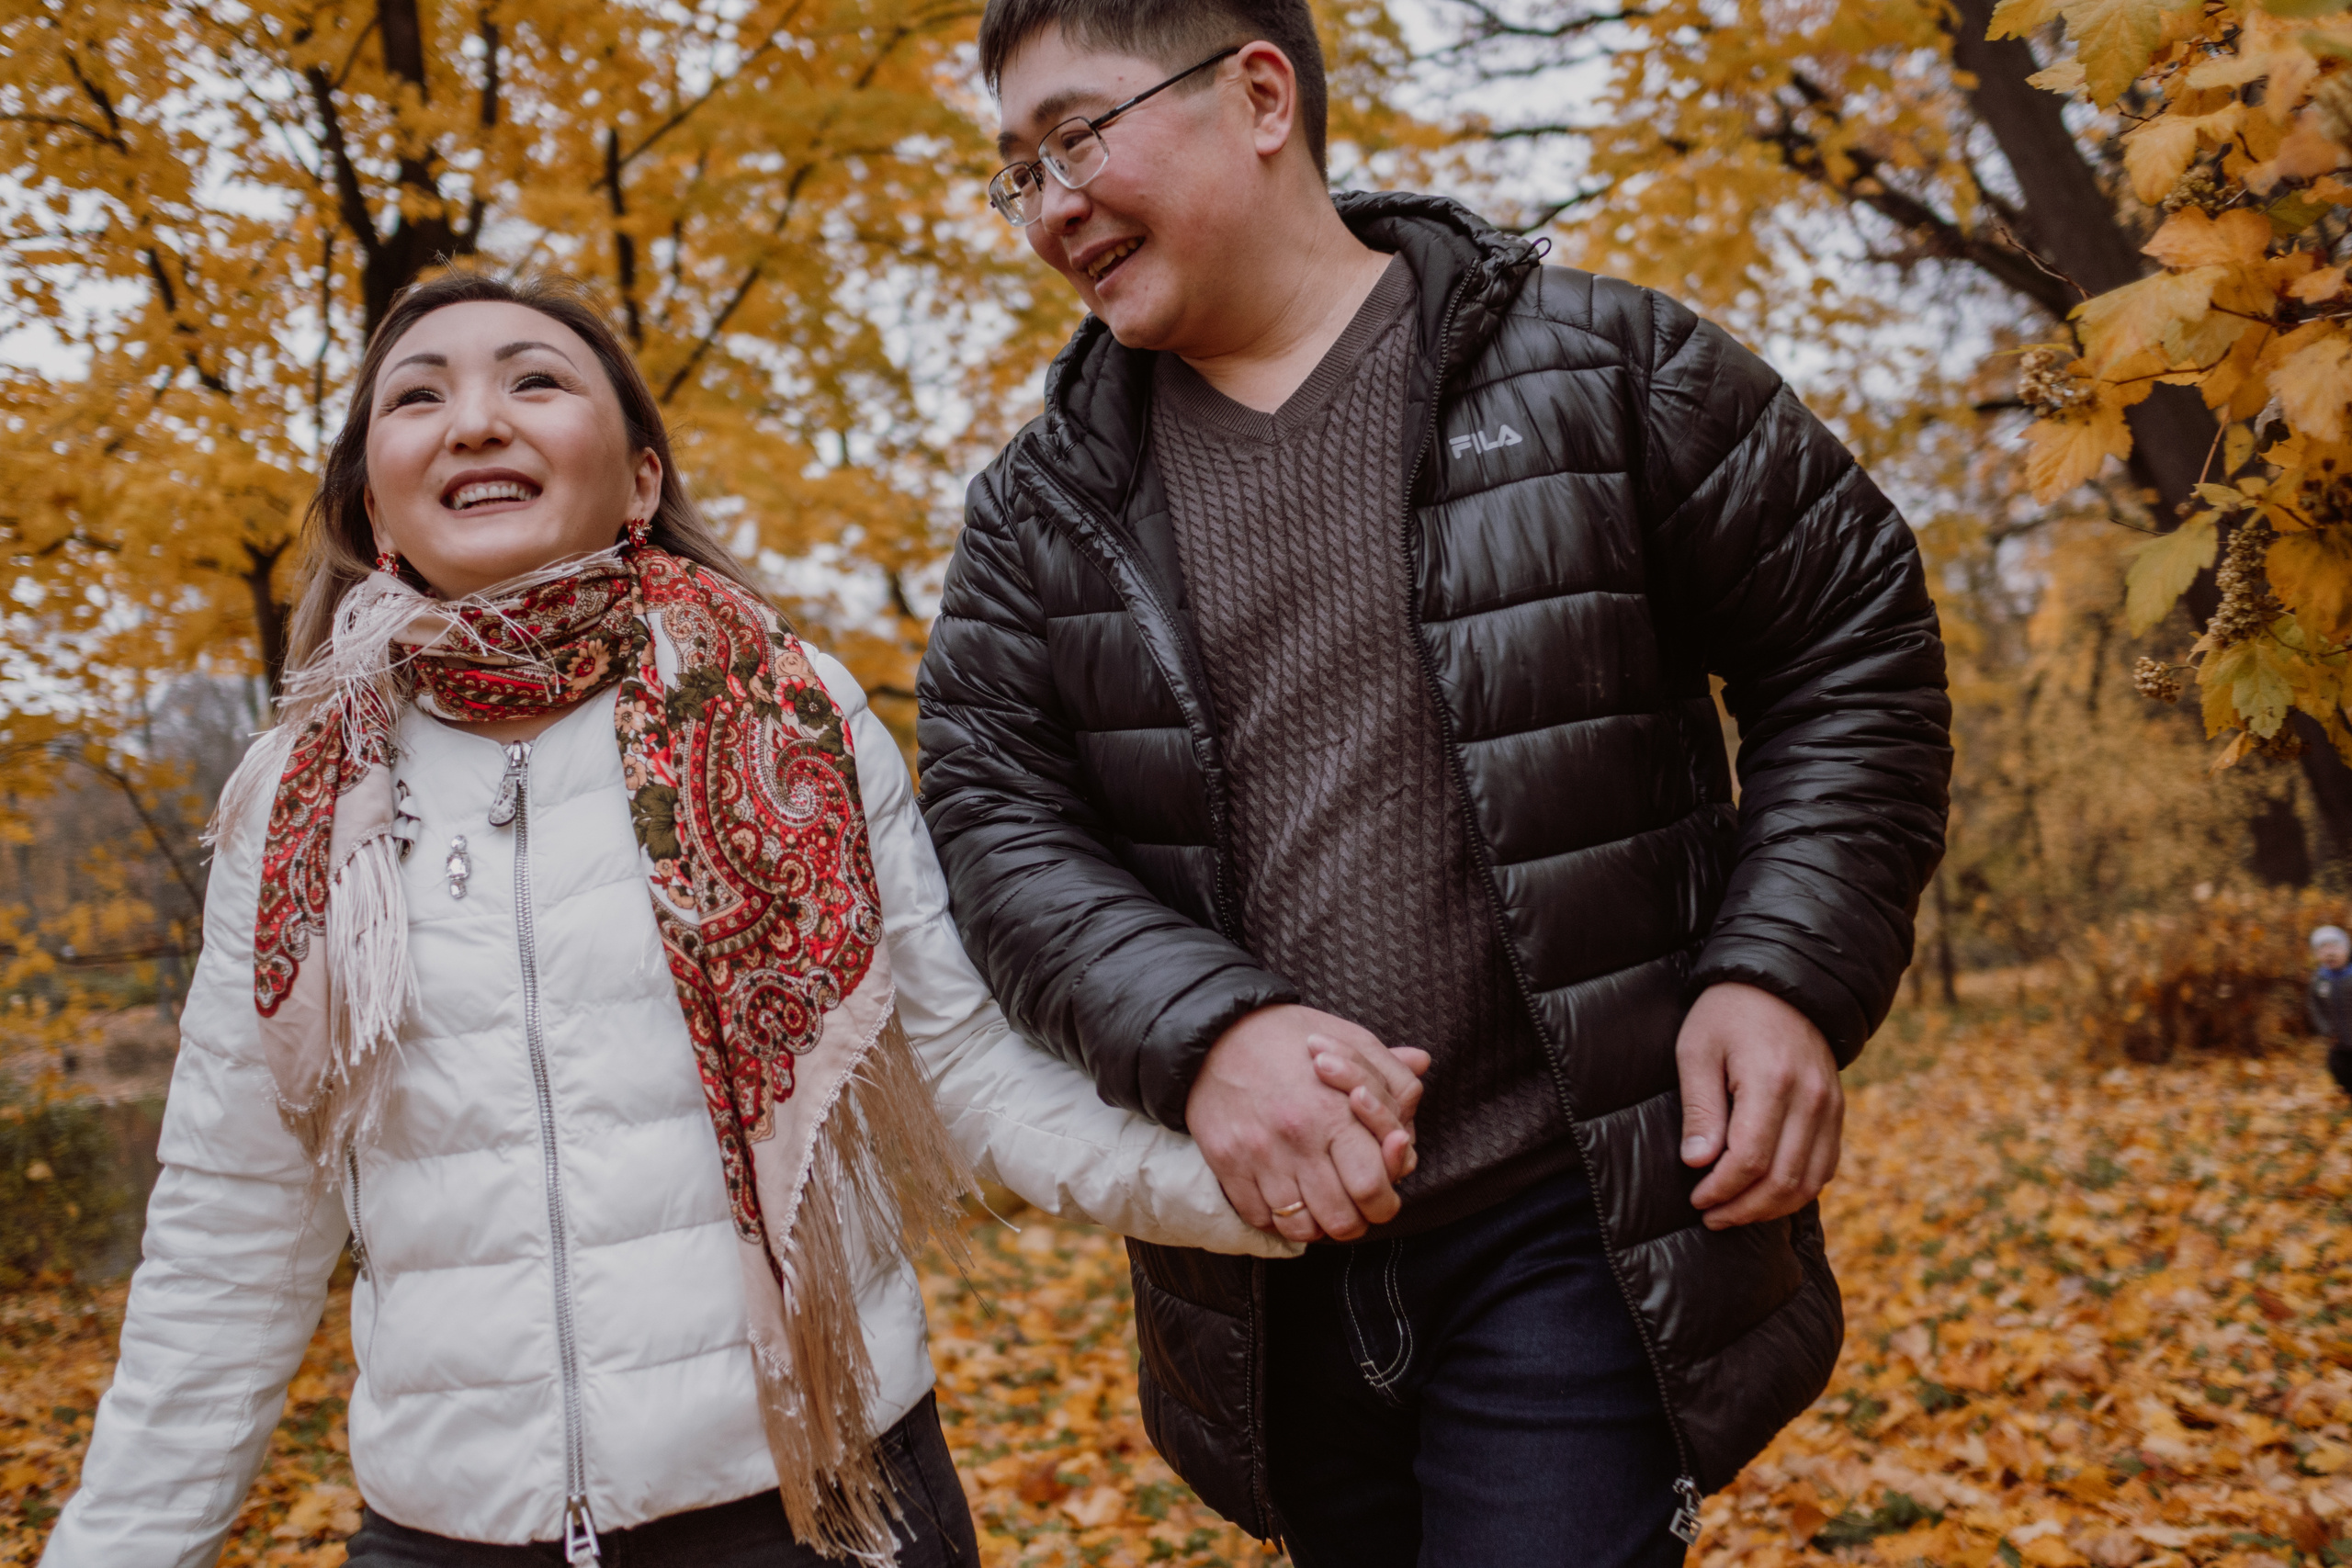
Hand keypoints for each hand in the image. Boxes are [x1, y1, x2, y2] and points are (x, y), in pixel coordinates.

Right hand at [1185, 1005, 1428, 1243]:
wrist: (1216, 1032)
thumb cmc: (1291, 1037)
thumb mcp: (1351, 1039)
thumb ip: (1391, 1069)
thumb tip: (1423, 1067)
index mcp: (1336, 1112)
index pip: (1375, 1189)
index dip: (1385, 1202)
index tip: (1378, 1191)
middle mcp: (1299, 1140)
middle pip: (1342, 1221)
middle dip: (1354, 1219)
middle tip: (1350, 1203)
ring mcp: (1260, 1156)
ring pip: (1301, 1229)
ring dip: (1316, 1223)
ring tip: (1318, 1201)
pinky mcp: (1228, 1164)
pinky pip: (1260, 1219)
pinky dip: (1277, 1218)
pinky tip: (1285, 1196)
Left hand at [1677, 983, 1842, 1229]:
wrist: (1783, 983)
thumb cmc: (1727, 1013)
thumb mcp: (1698, 1050)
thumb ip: (1700, 1108)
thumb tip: (1698, 1163)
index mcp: (1771, 1081)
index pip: (1750, 1159)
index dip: (1722, 1189)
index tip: (1696, 1198)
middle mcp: (1811, 1099)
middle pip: (1782, 1179)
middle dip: (1744, 1208)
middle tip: (1711, 1216)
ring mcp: (1830, 1106)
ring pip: (1809, 1181)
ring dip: (1771, 1208)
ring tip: (1735, 1212)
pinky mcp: (1837, 1111)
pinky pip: (1825, 1166)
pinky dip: (1798, 1190)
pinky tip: (1767, 1195)